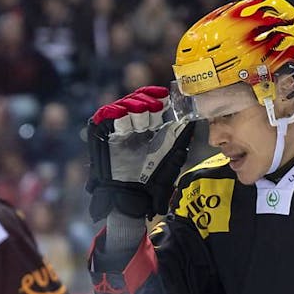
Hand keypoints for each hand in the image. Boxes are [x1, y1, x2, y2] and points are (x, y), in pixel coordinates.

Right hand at [87, 86, 193, 220]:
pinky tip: (124, 114)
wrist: (132, 196)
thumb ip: (181, 137)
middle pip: (136, 100)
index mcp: (146, 127)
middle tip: (157, 107)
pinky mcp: (100, 133)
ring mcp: (114, 128)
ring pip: (122, 106)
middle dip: (147, 102)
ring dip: (135, 108)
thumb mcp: (172, 155)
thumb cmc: (153, 179)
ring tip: (144, 119)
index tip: (165, 97)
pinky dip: (115, 112)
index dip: (156, 97)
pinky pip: (105, 115)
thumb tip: (193, 120)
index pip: (148, 102)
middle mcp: (130, 124)